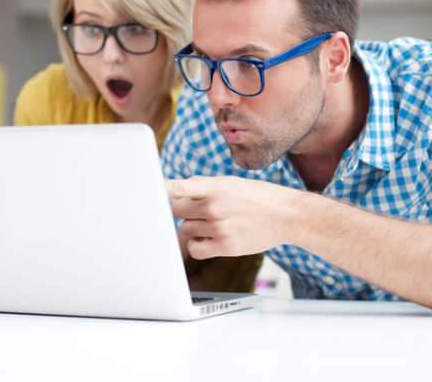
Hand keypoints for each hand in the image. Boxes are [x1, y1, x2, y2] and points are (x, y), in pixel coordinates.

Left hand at [166, 175, 300, 259]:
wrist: (286, 215)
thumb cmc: (257, 197)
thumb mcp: (231, 183)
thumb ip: (203, 186)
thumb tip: (177, 191)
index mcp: (215, 186)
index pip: (181, 187)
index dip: (161, 190)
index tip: (146, 191)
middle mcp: (215, 206)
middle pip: (176, 211)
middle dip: (185, 211)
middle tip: (202, 210)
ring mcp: (219, 227)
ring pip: (185, 229)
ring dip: (194, 227)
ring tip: (215, 222)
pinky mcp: (225, 246)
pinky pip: (194, 248)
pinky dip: (198, 244)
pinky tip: (209, 238)